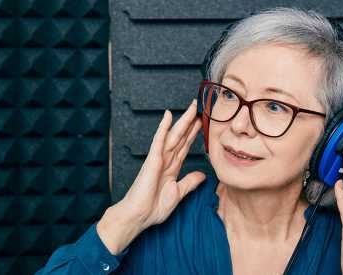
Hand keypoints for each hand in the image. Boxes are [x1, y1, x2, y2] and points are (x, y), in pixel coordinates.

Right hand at [97, 99, 205, 253]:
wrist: (139, 216)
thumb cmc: (153, 207)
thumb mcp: (178, 194)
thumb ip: (189, 182)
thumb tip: (203, 175)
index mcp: (172, 167)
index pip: (185, 146)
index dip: (193, 134)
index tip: (202, 123)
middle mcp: (166, 160)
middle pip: (181, 137)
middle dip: (191, 122)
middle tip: (199, 107)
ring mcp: (159, 158)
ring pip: (174, 135)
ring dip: (183, 120)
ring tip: (192, 107)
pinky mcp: (152, 160)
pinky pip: (159, 140)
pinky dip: (163, 127)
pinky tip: (168, 115)